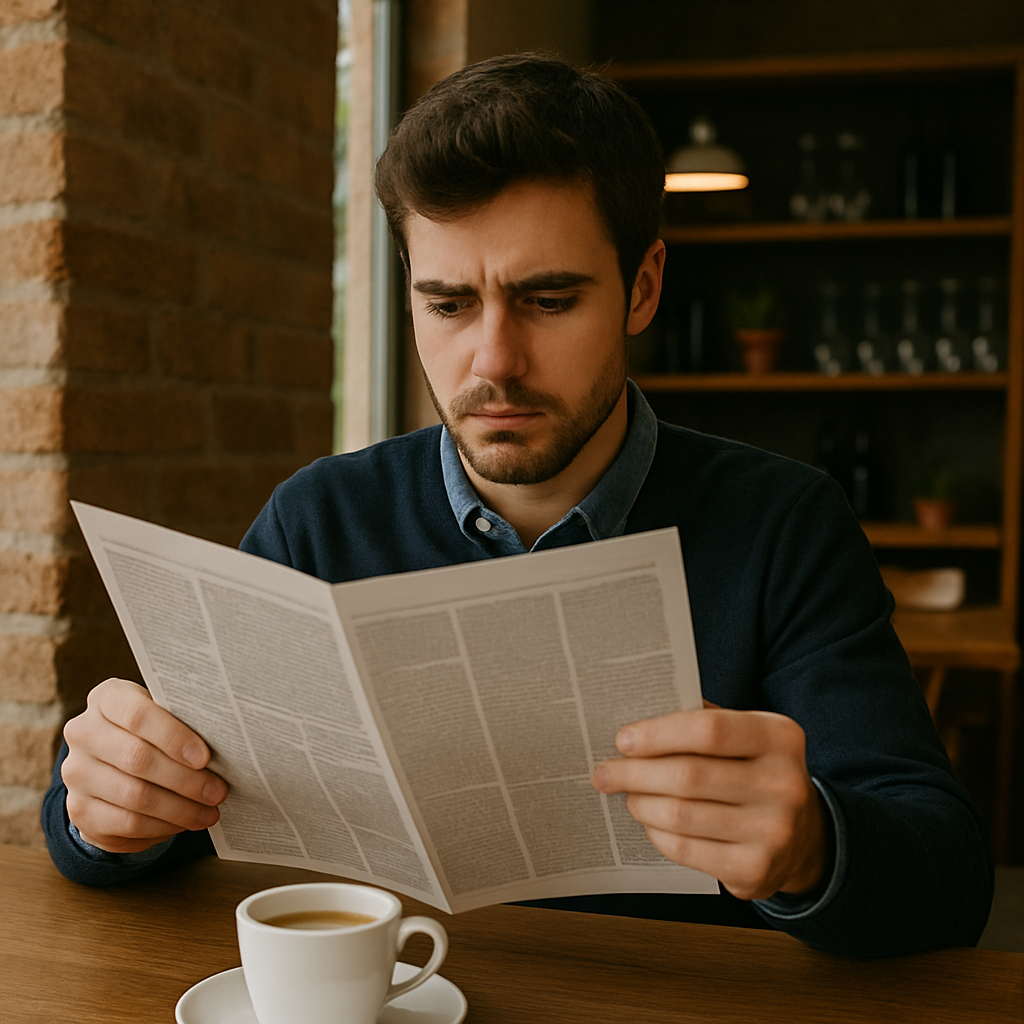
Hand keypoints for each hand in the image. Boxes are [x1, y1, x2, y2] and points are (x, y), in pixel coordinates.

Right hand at [61, 678, 226, 853]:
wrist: (112, 763)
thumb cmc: (154, 731)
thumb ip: (186, 721)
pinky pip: (127, 823)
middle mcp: (83, 733)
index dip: (174, 737)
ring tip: (209, 811)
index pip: (138, 715)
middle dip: (186, 779)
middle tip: (218, 792)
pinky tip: (185, 822)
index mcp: (108, 698)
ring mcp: (77, 773)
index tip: (205, 757)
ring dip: (180, 808)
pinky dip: (163, 826)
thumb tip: (230, 740)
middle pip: (138, 759)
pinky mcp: (79, 811)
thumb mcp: (165, 716)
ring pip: (134, 796)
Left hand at [591, 703, 831, 900]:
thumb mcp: (744, 736)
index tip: (622, 740)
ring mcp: (774, 832)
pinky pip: (685, 849)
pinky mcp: (756, 870)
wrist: (804, 836)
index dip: (658, 734)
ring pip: (680, 815)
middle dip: (634, 773)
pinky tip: (649, 821)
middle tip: (605, 772)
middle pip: (687, 776)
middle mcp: (784, 784)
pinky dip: (656, 834)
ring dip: (640, 803)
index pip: (708, 730)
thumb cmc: (754, 772)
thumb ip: (700, 722)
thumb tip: (636, 723)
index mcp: (779, 737)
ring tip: (627, 794)